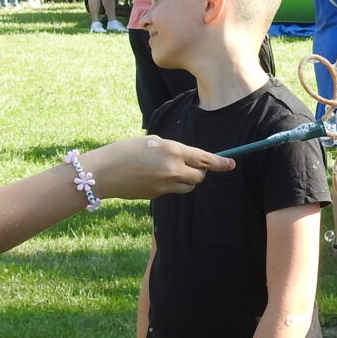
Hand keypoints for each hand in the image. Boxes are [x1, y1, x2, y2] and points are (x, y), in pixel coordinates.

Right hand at [82, 137, 234, 200]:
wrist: (104, 171)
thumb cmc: (125, 150)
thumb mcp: (152, 141)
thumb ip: (172, 149)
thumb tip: (187, 157)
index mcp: (173, 151)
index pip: (204, 159)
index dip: (220, 163)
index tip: (232, 164)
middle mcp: (173, 169)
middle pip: (199, 176)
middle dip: (199, 172)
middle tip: (190, 165)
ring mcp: (165, 185)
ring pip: (188, 186)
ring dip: (186, 180)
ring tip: (170, 171)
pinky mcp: (157, 196)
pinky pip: (172, 191)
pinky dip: (170, 185)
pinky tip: (153, 177)